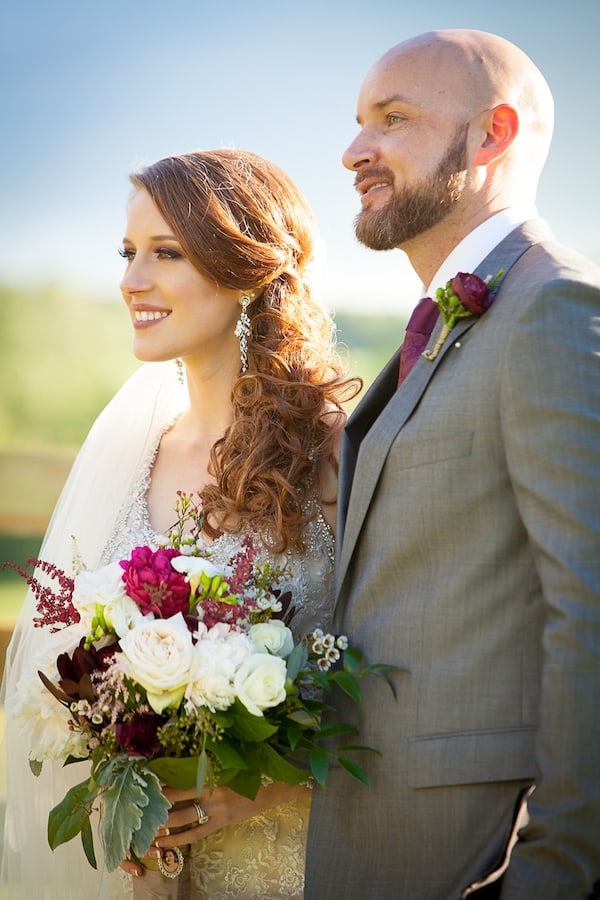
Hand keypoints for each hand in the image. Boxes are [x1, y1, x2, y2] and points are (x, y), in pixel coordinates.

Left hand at [119, 780, 309, 877]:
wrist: (269, 788)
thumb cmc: (246, 772)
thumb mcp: (224, 766)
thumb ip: (204, 768)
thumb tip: (177, 768)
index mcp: (210, 774)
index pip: (180, 778)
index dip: (162, 782)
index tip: (144, 782)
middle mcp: (211, 792)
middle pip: (177, 799)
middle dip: (157, 804)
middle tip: (138, 808)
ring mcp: (215, 809)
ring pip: (183, 819)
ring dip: (163, 824)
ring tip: (145, 829)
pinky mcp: (220, 823)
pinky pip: (195, 834)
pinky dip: (178, 839)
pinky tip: (164, 842)